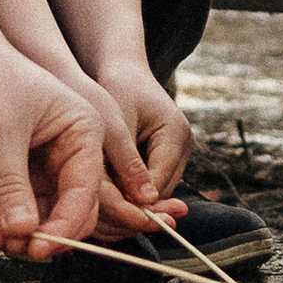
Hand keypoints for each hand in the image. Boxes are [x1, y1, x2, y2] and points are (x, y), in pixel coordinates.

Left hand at [0, 41, 107, 256]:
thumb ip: (11, 185)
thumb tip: (23, 232)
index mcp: (84, 133)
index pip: (88, 191)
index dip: (67, 224)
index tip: (40, 247)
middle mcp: (68, 155)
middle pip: (73, 212)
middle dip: (49, 236)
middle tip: (20, 249)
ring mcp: (39, 169)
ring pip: (44, 219)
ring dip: (24, 238)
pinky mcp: (12, 178)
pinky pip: (17, 215)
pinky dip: (6, 229)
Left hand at [90, 55, 194, 201]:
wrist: (123, 70)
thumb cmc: (115, 89)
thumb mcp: (117, 125)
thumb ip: (126, 163)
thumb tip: (134, 203)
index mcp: (176, 134)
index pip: (158, 182)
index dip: (133, 201)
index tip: (103, 210)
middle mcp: (184, 145)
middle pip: (161, 191)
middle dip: (132, 202)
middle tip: (99, 211)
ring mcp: (178, 152)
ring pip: (156, 190)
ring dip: (131, 196)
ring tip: (100, 202)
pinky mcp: (167, 156)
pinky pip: (150, 182)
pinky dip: (130, 187)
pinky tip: (107, 191)